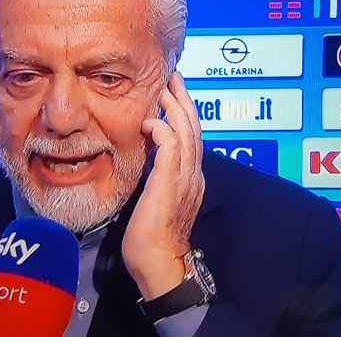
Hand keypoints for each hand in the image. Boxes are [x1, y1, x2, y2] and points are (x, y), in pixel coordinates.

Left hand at [123, 72, 205, 300]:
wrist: (158, 261)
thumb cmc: (151, 238)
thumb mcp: (157, 199)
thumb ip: (157, 178)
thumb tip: (145, 159)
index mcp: (191, 179)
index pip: (192, 139)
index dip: (184, 114)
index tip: (173, 95)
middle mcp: (193, 175)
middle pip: (195, 128)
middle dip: (184, 100)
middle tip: (173, 78)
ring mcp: (185, 179)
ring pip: (187, 132)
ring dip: (175, 107)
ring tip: (165, 88)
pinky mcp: (170, 183)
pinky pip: (172, 147)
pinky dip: (163, 130)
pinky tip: (150, 121)